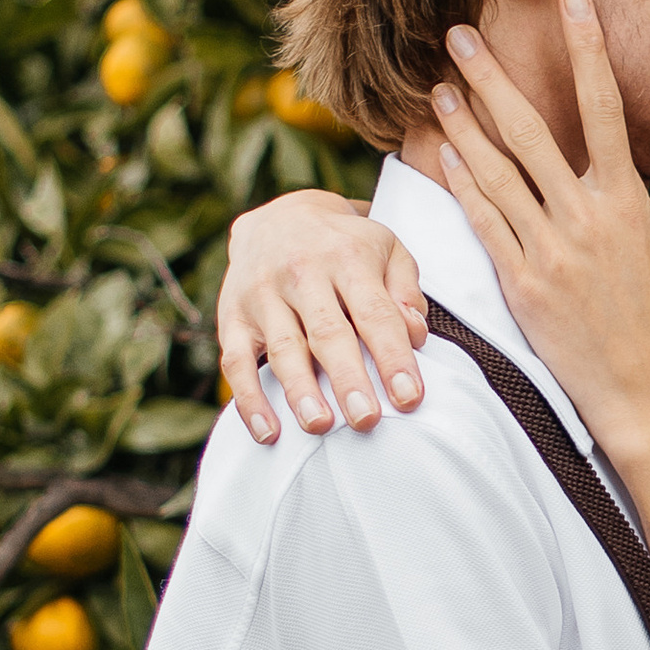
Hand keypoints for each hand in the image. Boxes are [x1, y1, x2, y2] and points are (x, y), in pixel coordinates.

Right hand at [219, 191, 425, 445]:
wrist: (278, 217)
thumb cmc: (346, 246)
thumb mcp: (387, 249)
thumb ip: (406, 290)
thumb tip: (416, 335)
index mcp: (348, 257)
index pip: (375, 312)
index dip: (393, 356)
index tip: (410, 398)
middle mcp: (302, 273)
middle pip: (328, 332)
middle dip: (347, 379)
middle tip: (366, 420)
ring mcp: (263, 294)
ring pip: (283, 348)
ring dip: (301, 391)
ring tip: (320, 425)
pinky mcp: (232, 316)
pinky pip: (237, 361)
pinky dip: (250, 400)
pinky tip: (269, 432)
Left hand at [429, 0, 649, 458]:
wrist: (642, 395)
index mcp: (628, 201)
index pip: (605, 107)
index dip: (587, 47)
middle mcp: (584, 218)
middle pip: (531, 130)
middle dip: (493, 76)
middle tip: (460, 34)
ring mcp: (548, 251)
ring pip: (496, 172)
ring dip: (463, 125)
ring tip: (438, 86)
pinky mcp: (520, 283)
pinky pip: (484, 223)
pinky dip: (462, 184)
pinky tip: (443, 152)